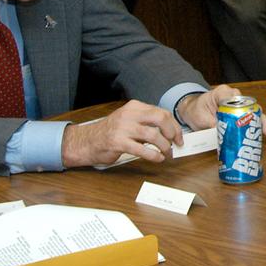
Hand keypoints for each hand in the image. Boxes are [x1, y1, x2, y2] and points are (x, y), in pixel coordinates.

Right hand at [61, 100, 181, 166]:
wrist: (87, 141)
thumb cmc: (110, 132)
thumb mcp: (128, 119)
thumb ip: (146, 121)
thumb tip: (169, 130)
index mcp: (134, 107)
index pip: (162, 112)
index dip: (174, 125)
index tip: (178, 136)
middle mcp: (130, 115)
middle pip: (161, 119)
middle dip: (173, 133)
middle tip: (176, 143)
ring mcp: (124, 128)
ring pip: (154, 135)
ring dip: (165, 146)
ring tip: (167, 153)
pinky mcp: (119, 143)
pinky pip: (143, 150)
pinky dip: (154, 155)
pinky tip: (158, 158)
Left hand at [175, 85, 265, 135]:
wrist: (192, 110)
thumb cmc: (195, 110)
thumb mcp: (200, 117)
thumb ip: (211, 124)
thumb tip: (223, 133)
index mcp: (222, 92)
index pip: (235, 98)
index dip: (244, 108)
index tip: (249, 118)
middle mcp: (233, 96)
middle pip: (248, 104)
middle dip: (257, 116)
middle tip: (263, 128)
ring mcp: (237, 104)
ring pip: (251, 110)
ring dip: (258, 121)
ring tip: (264, 132)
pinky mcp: (237, 111)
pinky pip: (247, 117)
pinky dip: (253, 125)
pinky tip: (258, 134)